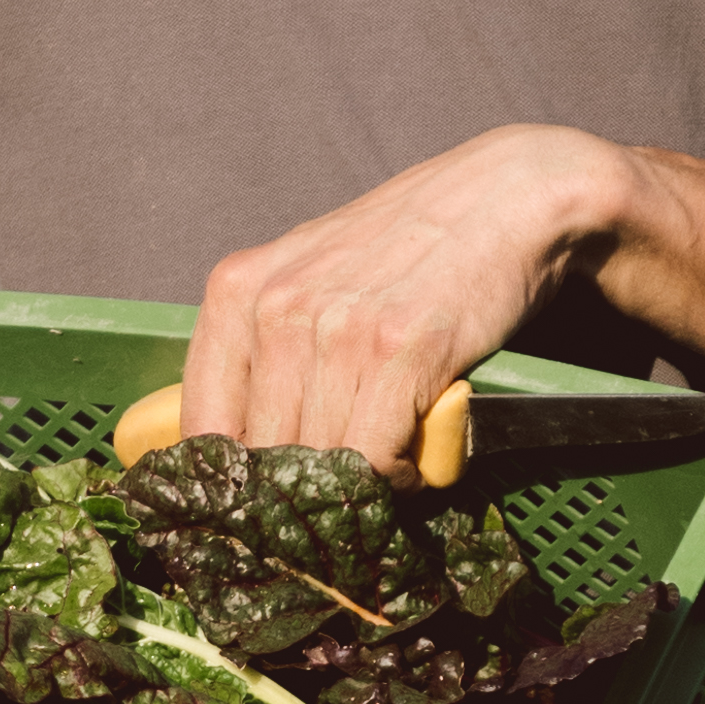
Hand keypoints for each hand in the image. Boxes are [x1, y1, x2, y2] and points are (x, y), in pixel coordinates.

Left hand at [178, 126, 642, 463]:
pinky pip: (373, 459)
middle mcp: (276, 308)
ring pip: (319, 462)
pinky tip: (412, 456)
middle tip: (339, 493)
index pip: (200, 424)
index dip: (231, 484)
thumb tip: (235, 447)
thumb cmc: (408, 244)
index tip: (261, 505)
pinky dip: (395, 476)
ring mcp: (335, 330)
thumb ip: (264, 347)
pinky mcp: (398, 353)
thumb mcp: (308, 276)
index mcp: (237, 290)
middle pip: (263, 453)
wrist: (504, 197)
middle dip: (302, 489)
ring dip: (356, 483)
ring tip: (387, 460)